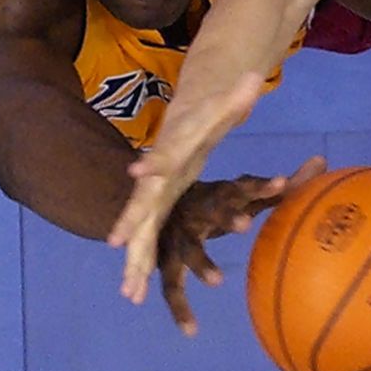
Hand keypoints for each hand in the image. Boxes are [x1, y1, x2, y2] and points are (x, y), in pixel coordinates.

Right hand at [107, 72, 266, 306]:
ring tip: (128, 291)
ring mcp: (154, 196)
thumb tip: (255, 77)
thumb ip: (238, 95)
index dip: (152, 162)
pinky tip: (134, 293)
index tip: (138, 173)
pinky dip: (139, 265)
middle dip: (130, 220)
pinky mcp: (157, 210)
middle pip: (142, 200)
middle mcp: (158, 177)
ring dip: (133, 257)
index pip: (163, 154)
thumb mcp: (224, 106)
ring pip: (140, 229)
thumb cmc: (206, 115)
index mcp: (175, 150)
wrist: (186, 118)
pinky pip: (146, 241)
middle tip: (115, 241)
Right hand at [157, 155, 326, 335]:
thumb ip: (279, 186)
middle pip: (212, 210)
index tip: (281, 182)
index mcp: (219, 193)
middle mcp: (197, 210)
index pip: (241, 186)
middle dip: (227, 216)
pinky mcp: (165, 261)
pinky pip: (171, 286)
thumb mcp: (242, 192)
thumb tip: (321, 160)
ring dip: (201, 262)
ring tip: (218, 281)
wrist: (154, 202)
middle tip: (245, 224)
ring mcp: (178, 236)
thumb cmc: (214, 201)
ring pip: (189, 249)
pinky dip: (179, 309)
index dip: (260, 185)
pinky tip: (191, 332)